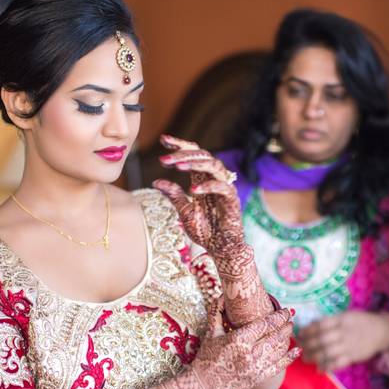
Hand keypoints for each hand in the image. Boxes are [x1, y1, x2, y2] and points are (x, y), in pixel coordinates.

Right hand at [114, 308, 297, 388]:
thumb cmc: (205, 359)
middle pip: (274, 335)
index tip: (285, 310)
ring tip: (291, 329)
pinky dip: (289, 358)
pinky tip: (296, 350)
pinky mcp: (257, 379)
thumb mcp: (210, 334)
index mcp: (238, 340)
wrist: (201, 387)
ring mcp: (254, 367)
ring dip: (287, 338)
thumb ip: (217, 313)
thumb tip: (221, 296)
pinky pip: (278, 367)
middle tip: (290, 317)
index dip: (278, 316)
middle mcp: (248, 354)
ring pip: (278, 349)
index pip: (264, 324)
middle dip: (285, 325)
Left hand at [153, 134, 243, 254]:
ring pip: (213, 165)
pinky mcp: (232, 199)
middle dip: (183, 154)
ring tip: (176, 166)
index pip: (193, 155)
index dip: (180, 145)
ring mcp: (224, 188)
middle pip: (202, 155)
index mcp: (202, 179)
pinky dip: (207, 186)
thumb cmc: (205, 231)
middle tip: (165, 158)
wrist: (220, 249)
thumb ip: (174, 195)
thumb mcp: (184, 211)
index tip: (163, 139)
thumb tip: (156, 181)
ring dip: (194, 164)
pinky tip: (193, 190)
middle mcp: (214, 180)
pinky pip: (222, 187)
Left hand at [300, 311, 388, 371]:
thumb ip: (331, 321)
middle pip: (322, 339)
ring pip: (328, 352)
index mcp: (341, 320)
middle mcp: (344, 332)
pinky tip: (319, 369)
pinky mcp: (353, 357)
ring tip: (306, 358)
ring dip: (314, 356)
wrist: (381, 331)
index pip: (321, 325)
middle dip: (308, 345)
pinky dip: (328, 367)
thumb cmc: (360, 322)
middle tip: (300, 348)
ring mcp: (348, 345)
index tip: (300, 334)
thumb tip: (311, 325)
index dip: (308, 330)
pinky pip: (338, 363)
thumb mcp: (347, 315)